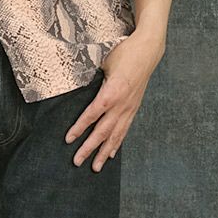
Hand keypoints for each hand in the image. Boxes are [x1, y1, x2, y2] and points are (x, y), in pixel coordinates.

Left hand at [64, 33, 163, 170]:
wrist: (148, 49)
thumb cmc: (124, 52)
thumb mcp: (104, 61)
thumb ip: (91, 75)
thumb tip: (74, 81)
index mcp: (112, 92)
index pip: (92, 115)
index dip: (79, 128)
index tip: (68, 139)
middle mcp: (121, 104)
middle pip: (103, 131)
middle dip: (89, 148)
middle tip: (77, 162)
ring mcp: (129, 108)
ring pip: (115, 135)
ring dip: (104, 152)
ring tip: (96, 167)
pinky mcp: (134, 108)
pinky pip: (124, 130)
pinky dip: (117, 143)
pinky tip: (111, 153)